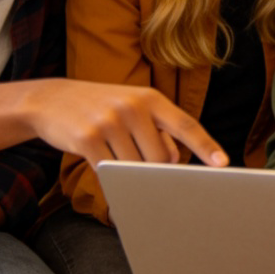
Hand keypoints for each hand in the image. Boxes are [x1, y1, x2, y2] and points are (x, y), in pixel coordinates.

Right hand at [23, 79, 227, 168]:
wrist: (51, 99)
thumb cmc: (102, 106)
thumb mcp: (134, 107)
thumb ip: (159, 130)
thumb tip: (176, 160)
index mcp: (150, 98)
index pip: (186, 125)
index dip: (206, 146)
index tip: (223, 163)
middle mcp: (133, 107)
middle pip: (160, 160)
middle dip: (154, 170)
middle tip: (135, 160)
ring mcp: (110, 122)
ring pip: (135, 168)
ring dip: (127, 172)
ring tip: (111, 151)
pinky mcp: (87, 139)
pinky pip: (109, 172)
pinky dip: (109, 175)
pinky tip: (98, 159)